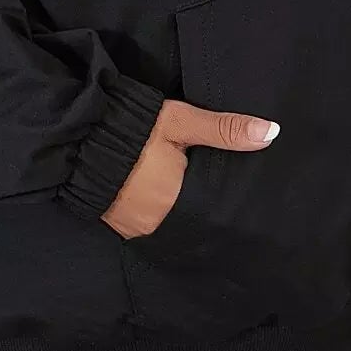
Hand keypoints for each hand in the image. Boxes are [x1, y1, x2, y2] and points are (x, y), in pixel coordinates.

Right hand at [101, 98, 280, 239]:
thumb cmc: (135, 128)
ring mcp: (137, 228)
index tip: (239, 200)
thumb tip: (271, 133)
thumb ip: (224, 129)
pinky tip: (164, 203)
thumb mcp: (181, 122)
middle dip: (204, 210)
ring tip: (191, 200)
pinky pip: (150, 226)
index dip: (225, 205)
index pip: (215, 212)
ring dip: (180, 214)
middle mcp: (159, 223)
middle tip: (214, 196)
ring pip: (172, 227)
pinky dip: (160, 216)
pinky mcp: (120, 226)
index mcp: (178, 200)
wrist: (79, 135)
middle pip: (194, 222)